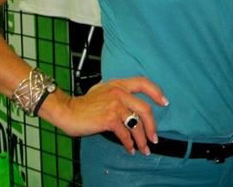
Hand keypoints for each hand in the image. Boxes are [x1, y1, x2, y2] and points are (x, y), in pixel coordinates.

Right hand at [47, 77, 168, 155]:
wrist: (68, 111)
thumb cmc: (84, 103)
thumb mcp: (102, 89)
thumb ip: (117, 92)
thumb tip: (131, 101)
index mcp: (119, 84)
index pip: (143, 82)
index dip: (156, 92)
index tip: (164, 102)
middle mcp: (119, 93)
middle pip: (145, 109)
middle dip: (152, 126)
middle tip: (154, 138)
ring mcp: (114, 106)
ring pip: (136, 124)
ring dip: (142, 140)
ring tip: (144, 149)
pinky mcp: (109, 119)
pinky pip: (125, 134)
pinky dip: (129, 143)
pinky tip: (129, 149)